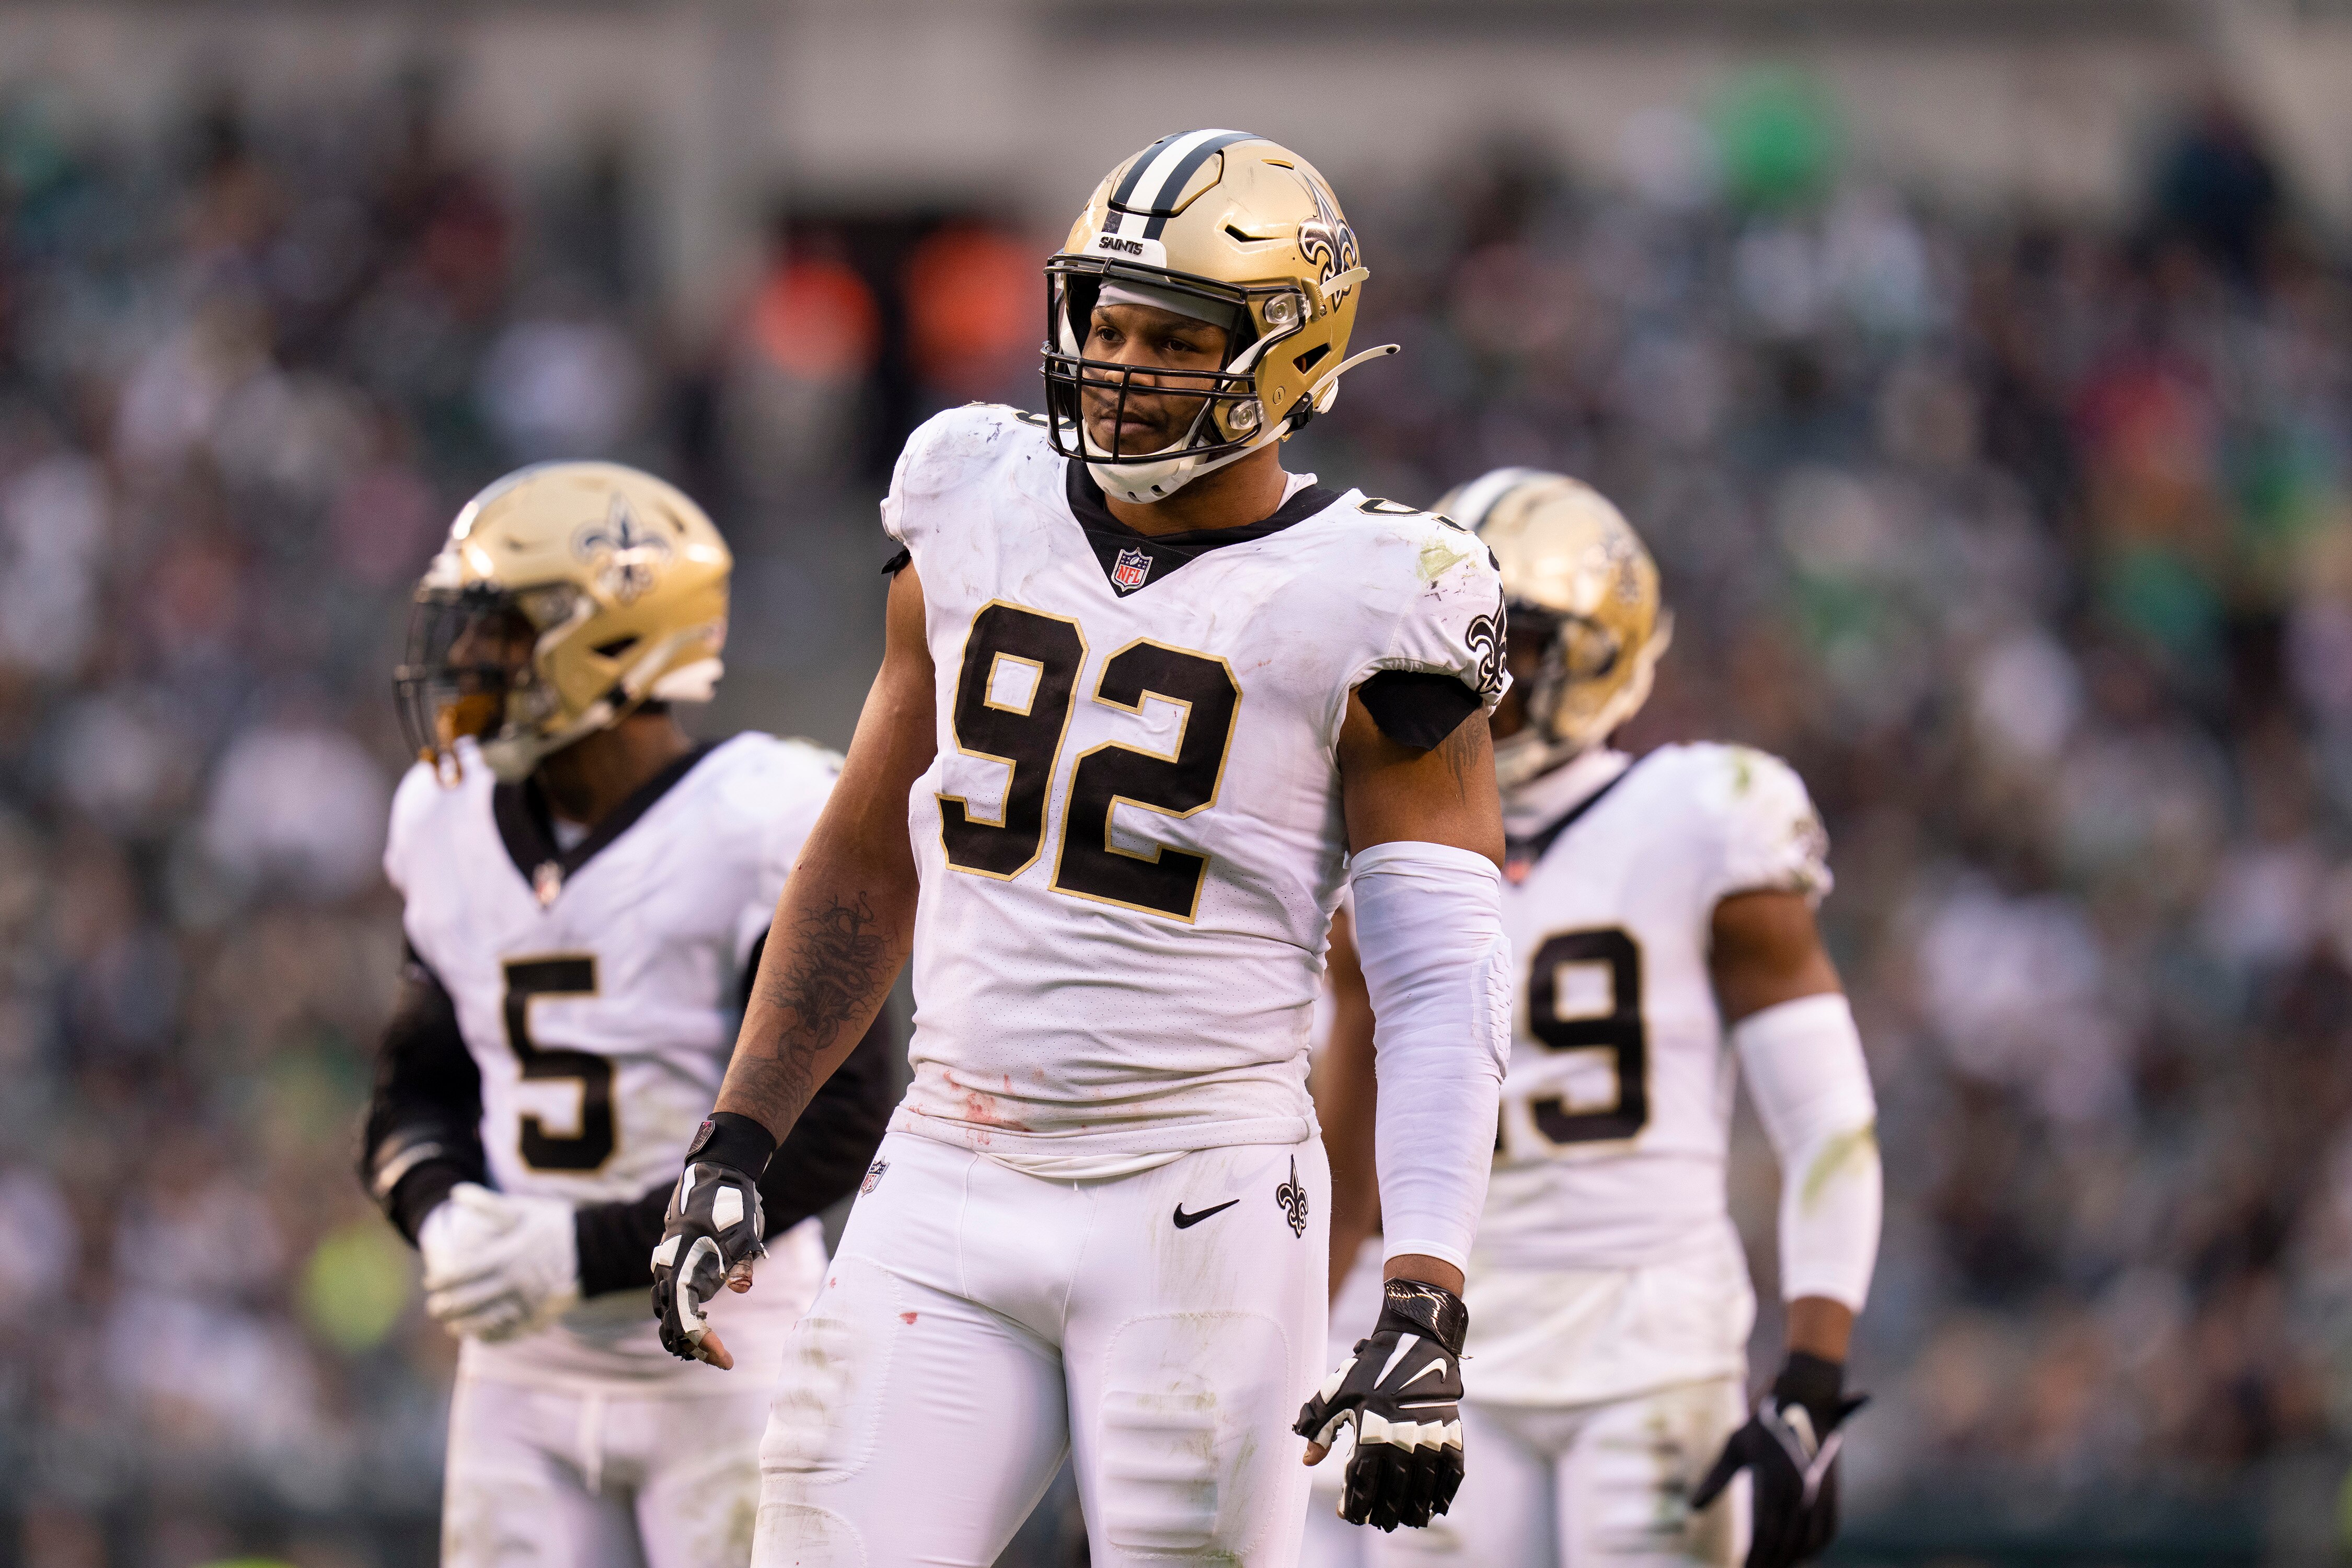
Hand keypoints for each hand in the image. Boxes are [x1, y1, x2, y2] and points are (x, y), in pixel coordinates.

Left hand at [418, 1184, 580, 1341]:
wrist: (597, 1248)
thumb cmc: (557, 1225)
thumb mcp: (522, 1209)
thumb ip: (487, 1203)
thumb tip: (455, 1192)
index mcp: (506, 1256)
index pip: (461, 1273)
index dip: (441, 1280)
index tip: (429, 1282)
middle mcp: (514, 1283)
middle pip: (469, 1301)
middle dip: (446, 1307)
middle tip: (434, 1309)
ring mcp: (528, 1303)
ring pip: (486, 1321)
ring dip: (465, 1325)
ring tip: (452, 1326)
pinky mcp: (541, 1316)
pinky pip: (511, 1332)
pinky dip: (493, 1336)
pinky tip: (481, 1336)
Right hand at [651, 1118, 768, 1367]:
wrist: (716, 1175)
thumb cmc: (733, 1204)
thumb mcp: (745, 1232)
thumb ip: (743, 1262)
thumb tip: (742, 1287)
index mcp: (685, 1264)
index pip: (685, 1317)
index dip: (703, 1342)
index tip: (725, 1359)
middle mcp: (669, 1268)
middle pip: (672, 1322)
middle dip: (695, 1346)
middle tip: (722, 1361)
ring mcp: (667, 1266)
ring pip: (666, 1312)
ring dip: (685, 1335)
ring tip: (709, 1352)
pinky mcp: (673, 1263)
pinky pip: (669, 1299)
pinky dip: (682, 1317)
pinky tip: (700, 1327)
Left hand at [1293, 1278, 1467, 1530]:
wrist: (1416, 1343)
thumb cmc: (1371, 1369)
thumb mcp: (1337, 1394)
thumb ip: (1318, 1427)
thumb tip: (1307, 1460)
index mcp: (1372, 1436)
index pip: (1361, 1487)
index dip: (1354, 1507)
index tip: (1348, 1515)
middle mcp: (1402, 1445)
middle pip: (1392, 1497)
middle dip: (1381, 1514)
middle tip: (1375, 1520)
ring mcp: (1430, 1443)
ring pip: (1422, 1493)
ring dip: (1412, 1512)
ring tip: (1404, 1519)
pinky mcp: (1452, 1437)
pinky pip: (1450, 1478)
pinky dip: (1442, 1496)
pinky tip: (1434, 1506)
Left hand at [1690, 1353, 1866, 1567]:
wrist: (1806, 1395)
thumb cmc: (1764, 1421)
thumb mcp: (1735, 1446)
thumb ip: (1715, 1479)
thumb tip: (1692, 1508)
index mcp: (1780, 1482)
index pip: (1768, 1534)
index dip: (1756, 1557)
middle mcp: (1805, 1492)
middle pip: (1790, 1543)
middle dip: (1772, 1563)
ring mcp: (1823, 1492)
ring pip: (1812, 1541)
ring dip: (1793, 1558)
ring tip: (1773, 1565)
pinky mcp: (1832, 1490)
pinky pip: (1828, 1528)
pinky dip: (1815, 1546)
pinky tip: (1800, 1554)